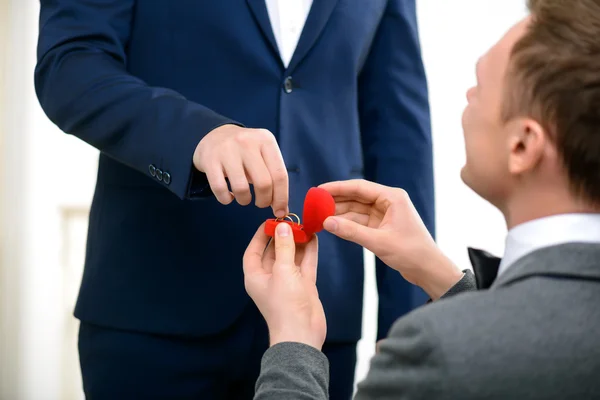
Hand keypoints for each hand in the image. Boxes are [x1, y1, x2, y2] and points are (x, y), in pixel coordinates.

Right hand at [194, 124, 288, 216]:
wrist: (214, 135)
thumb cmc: (245, 151)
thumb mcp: (263, 155)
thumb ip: (274, 178)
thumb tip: (282, 209)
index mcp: (266, 140)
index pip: (280, 175)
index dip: (281, 198)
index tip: (280, 211)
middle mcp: (247, 142)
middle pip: (263, 183)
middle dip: (264, 201)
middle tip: (260, 203)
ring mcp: (227, 150)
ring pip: (241, 188)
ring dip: (244, 201)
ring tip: (244, 198)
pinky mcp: (210, 160)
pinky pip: (220, 189)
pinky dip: (225, 199)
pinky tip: (228, 196)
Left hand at [243, 222, 325, 349]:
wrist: (302, 333)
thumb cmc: (285, 306)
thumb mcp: (283, 271)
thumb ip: (284, 247)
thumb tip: (283, 227)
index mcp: (256, 276)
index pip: (253, 251)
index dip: (260, 236)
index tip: (270, 222)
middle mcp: (270, 278)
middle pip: (274, 252)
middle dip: (282, 237)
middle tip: (291, 221)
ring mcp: (288, 282)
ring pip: (292, 256)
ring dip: (298, 243)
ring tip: (304, 226)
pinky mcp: (303, 286)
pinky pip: (305, 264)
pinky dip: (309, 252)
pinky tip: (313, 239)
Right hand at [319, 179, 463, 299]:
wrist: (428, 270)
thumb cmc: (411, 253)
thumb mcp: (379, 242)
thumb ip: (351, 231)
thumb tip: (326, 222)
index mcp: (392, 197)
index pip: (359, 187)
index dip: (337, 188)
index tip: (318, 190)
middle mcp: (388, 202)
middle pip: (356, 196)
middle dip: (335, 200)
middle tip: (314, 203)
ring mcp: (385, 214)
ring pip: (356, 210)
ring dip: (339, 212)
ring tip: (318, 215)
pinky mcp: (382, 226)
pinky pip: (360, 221)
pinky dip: (346, 223)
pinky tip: (331, 225)